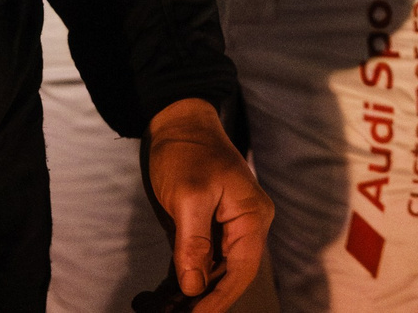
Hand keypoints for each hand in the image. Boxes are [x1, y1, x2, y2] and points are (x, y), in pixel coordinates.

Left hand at [143, 98, 271, 310]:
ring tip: (168, 309)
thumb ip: (194, 244)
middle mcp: (246, 225)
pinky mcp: (210, 225)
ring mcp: (229, 226)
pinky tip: (166, 294)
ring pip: (217, 270)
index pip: (241, 270)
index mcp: (252, 217)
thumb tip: (194, 287)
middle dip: (206, 299)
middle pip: (231, 274)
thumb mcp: (189, 197)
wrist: (178, 122)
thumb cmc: (187, 153)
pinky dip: (187, 276)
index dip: (220, 299)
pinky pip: (204, 258)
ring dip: (195, 291)